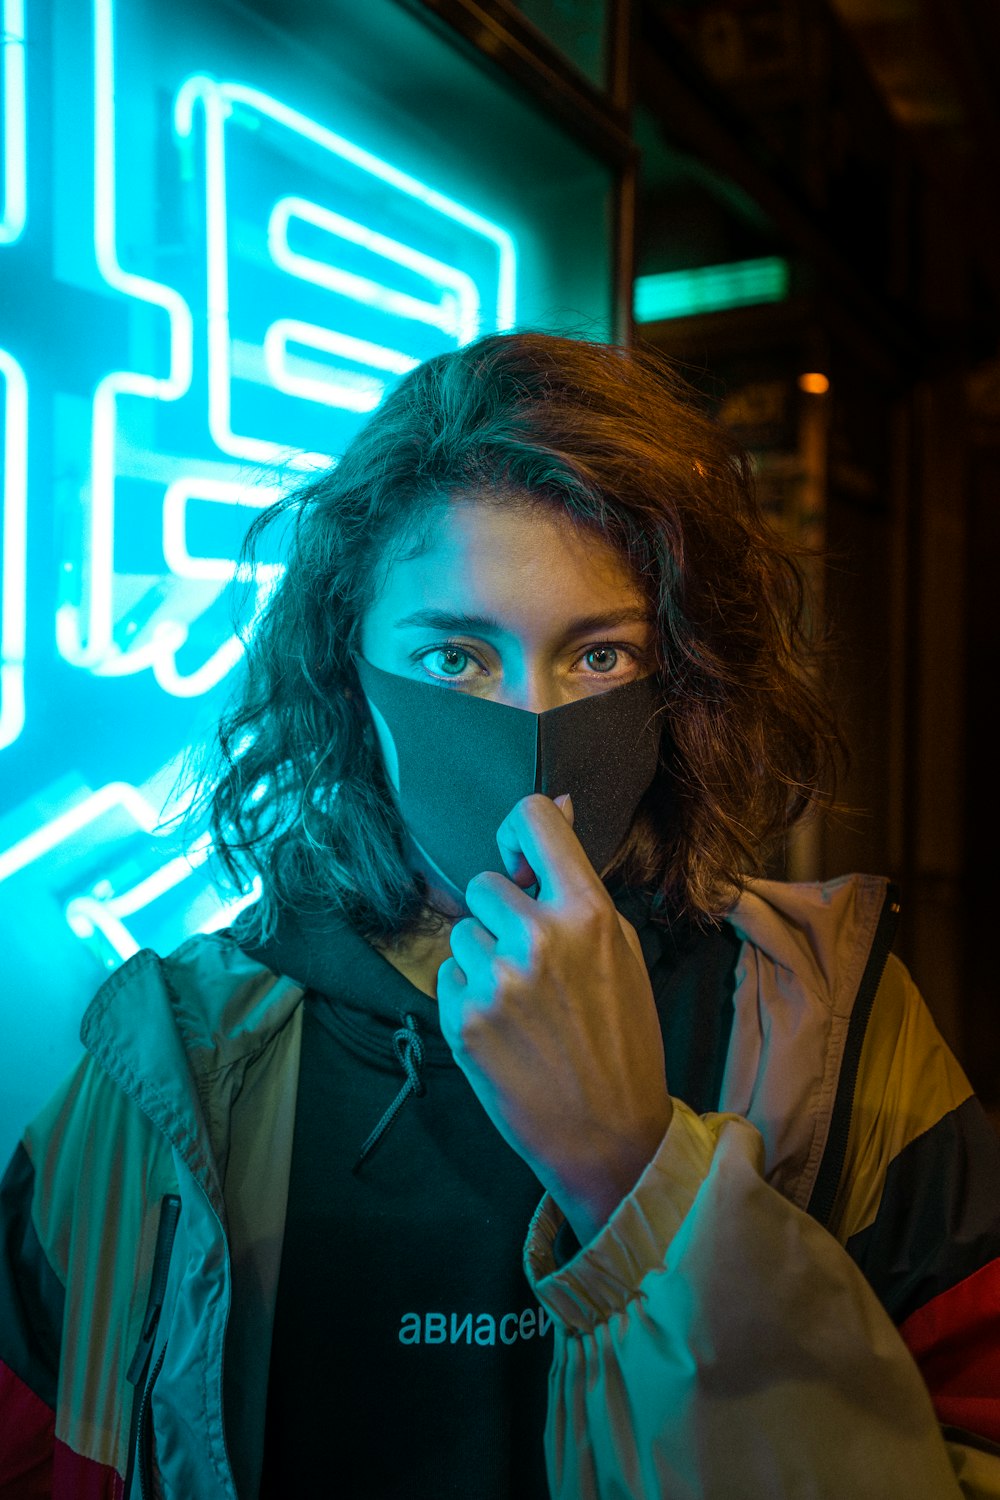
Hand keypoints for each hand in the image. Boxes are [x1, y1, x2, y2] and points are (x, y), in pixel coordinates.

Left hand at [436, 792, 672, 1245]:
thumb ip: (580, 881)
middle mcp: (538, 938)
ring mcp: (496, 981)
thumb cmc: (623, 1039)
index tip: (519, 856)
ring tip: (524, 1004)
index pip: (534, 818)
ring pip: (462, 933)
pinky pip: (448, 978)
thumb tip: (560, 803)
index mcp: (588, 913)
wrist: (609, 1135)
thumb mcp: (622, 950)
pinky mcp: (462, 1021)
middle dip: (501, 913)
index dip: (518, 828)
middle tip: (533, 960)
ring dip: (484, 958)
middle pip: (484, 881)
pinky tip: (505, 1030)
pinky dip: (468, 998)